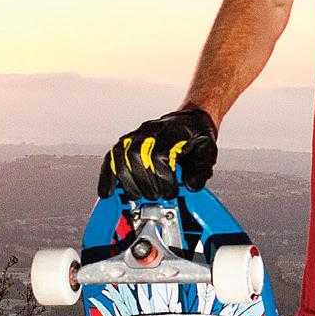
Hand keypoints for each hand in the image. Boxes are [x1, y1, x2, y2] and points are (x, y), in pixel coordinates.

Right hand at [99, 106, 217, 198]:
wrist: (190, 120)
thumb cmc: (197, 135)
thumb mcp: (208, 150)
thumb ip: (201, 169)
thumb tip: (190, 187)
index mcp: (170, 134)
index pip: (158, 159)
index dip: (164, 181)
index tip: (172, 191)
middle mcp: (149, 133)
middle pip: (137, 161)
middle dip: (147, 186)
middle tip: (157, 194)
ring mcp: (136, 137)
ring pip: (122, 161)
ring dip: (129, 184)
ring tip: (140, 195)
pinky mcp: (126, 143)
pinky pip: (111, 159)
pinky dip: (107, 177)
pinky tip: (106, 192)